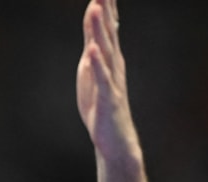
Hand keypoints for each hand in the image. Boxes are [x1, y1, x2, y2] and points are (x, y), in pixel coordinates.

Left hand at [76, 0, 139, 160]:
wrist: (116, 141)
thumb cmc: (103, 106)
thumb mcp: (93, 73)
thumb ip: (94, 49)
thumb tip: (95, 28)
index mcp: (109, 58)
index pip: (106, 26)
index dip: (105, 5)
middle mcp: (113, 65)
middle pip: (107, 32)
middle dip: (104, 9)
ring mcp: (111, 81)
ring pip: (105, 51)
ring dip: (100, 30)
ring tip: (96, 7)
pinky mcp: (106, 98)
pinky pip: (101, 79)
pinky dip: (96, 64)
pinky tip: (92, 50)